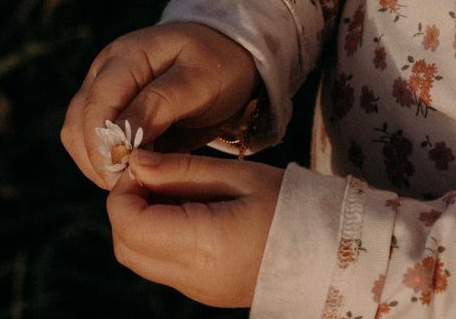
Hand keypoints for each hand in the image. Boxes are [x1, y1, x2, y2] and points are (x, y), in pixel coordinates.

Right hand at [60, 21, 259, 188]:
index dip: (105, 146)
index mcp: (126, 56)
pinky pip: (92, 143)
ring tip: (139, 181)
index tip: (128, 176)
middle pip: (78, 124)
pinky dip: (109, 162)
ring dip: (100, 165)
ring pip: (78, 136)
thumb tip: (120, 137)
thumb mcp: (200, 81)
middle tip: (135, 186)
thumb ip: (160, 104)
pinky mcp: (108, 111)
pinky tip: (139, 172)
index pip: (96, 106)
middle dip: (100, 160)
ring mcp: (102, 91)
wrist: (227, 61)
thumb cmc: (219, 67)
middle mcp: (105, 71)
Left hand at [107, 150, 283, 307]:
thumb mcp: (238, 175)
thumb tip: (136, 162)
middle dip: (127, 208)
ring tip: (174, 191)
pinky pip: (163, 267)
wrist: (332, 249)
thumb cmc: (292, 204)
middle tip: (154, 176)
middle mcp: (193, 275)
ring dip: (141, 224)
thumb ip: (182, 169)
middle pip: (126, 246)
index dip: (124, 191)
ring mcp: (197, 289)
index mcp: (203, 243)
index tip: (144, 166)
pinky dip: (160, 238)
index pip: (129, 224)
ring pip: (140, 259)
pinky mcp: (204, 292)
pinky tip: (188, 212)